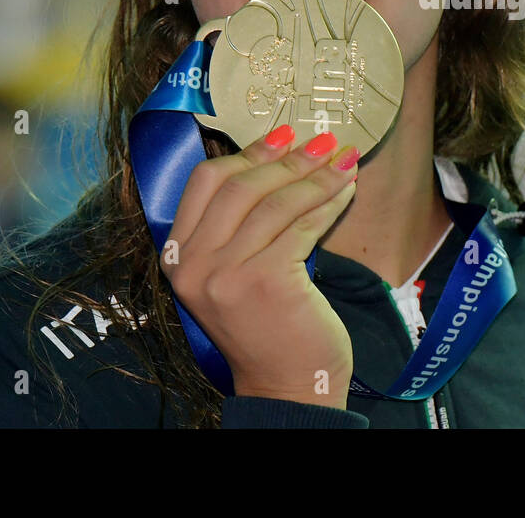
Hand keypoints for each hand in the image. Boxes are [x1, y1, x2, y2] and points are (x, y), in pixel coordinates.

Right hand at [162, 126, 359, 408]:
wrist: (286, 387)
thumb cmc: (268, 326)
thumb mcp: (235, 272)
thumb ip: (240, 226)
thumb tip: (281, 159)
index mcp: (178, 256)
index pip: (204, 183)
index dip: (246, 153)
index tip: (282, 136)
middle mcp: (194, 265)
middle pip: (239, 186)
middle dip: (286, 159)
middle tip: (322, 141)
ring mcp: (227, 274)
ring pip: (276, 203)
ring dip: (316, 176)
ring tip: (343, 160)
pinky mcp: (266, 281)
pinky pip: (302, 225)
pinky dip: (328, 202)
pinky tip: (346, 191)